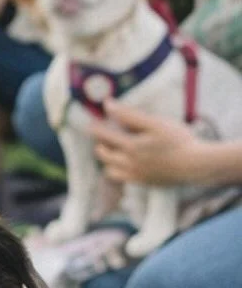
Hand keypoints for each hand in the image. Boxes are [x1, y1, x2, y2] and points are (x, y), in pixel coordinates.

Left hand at [91, 101, 211, 185]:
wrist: (196, 165)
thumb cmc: (178, 140)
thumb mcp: (155, 123)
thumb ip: (129, 115)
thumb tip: (108, 105)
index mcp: (130, 146)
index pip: (103, 135)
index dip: (96, 127)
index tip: (92, 122)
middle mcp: (128, 163)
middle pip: (103, 153)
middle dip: (100, 142)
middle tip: (103, 135)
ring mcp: (134, 175)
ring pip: (109, 169)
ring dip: (107, 159)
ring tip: (113, 148)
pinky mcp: (142, 183)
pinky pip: (121, 178)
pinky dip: (117, 170)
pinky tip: (124, 161)